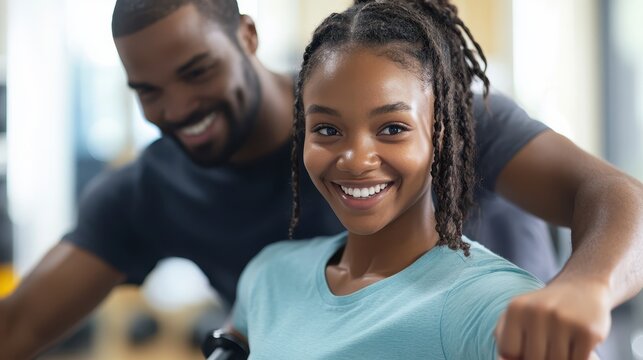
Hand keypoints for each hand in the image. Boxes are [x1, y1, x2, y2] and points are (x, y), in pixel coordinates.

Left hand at [494, 280, 610, 359]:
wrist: (582, 285)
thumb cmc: (543, 309)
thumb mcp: (517, 316)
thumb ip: (504, 339)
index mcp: (516, 309)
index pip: (508, 352)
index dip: (519, 355)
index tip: (530, 342)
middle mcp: (537, 312)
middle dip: (541, 357)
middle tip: (549, 341)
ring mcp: (563, 321)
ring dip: (561, 359)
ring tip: (562, 342)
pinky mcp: (587, 332)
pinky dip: (577, 359)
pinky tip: (577, 344)